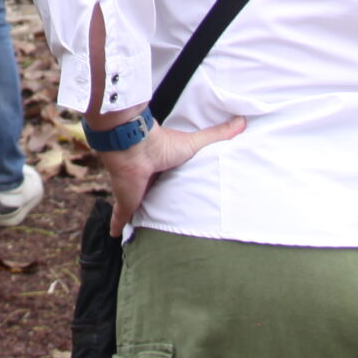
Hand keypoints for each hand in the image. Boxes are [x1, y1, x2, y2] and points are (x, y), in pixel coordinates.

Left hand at [96, 116, 246, 232]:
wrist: (135, 147)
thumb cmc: (163, 144)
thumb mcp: (196, 143)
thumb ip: (217, 135)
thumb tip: (243, 121)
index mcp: (161, 167)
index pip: (165, 178)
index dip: (168, 184)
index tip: (176, 193)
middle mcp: (146, 180)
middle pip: (150, 194)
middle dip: (152, 203)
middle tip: (160, 217)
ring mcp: (134, 192)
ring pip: (134, 206)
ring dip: (136, 214)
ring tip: (142, 229)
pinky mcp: (125, 203)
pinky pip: (119, 218)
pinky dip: (115, 226)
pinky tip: (114, 236)